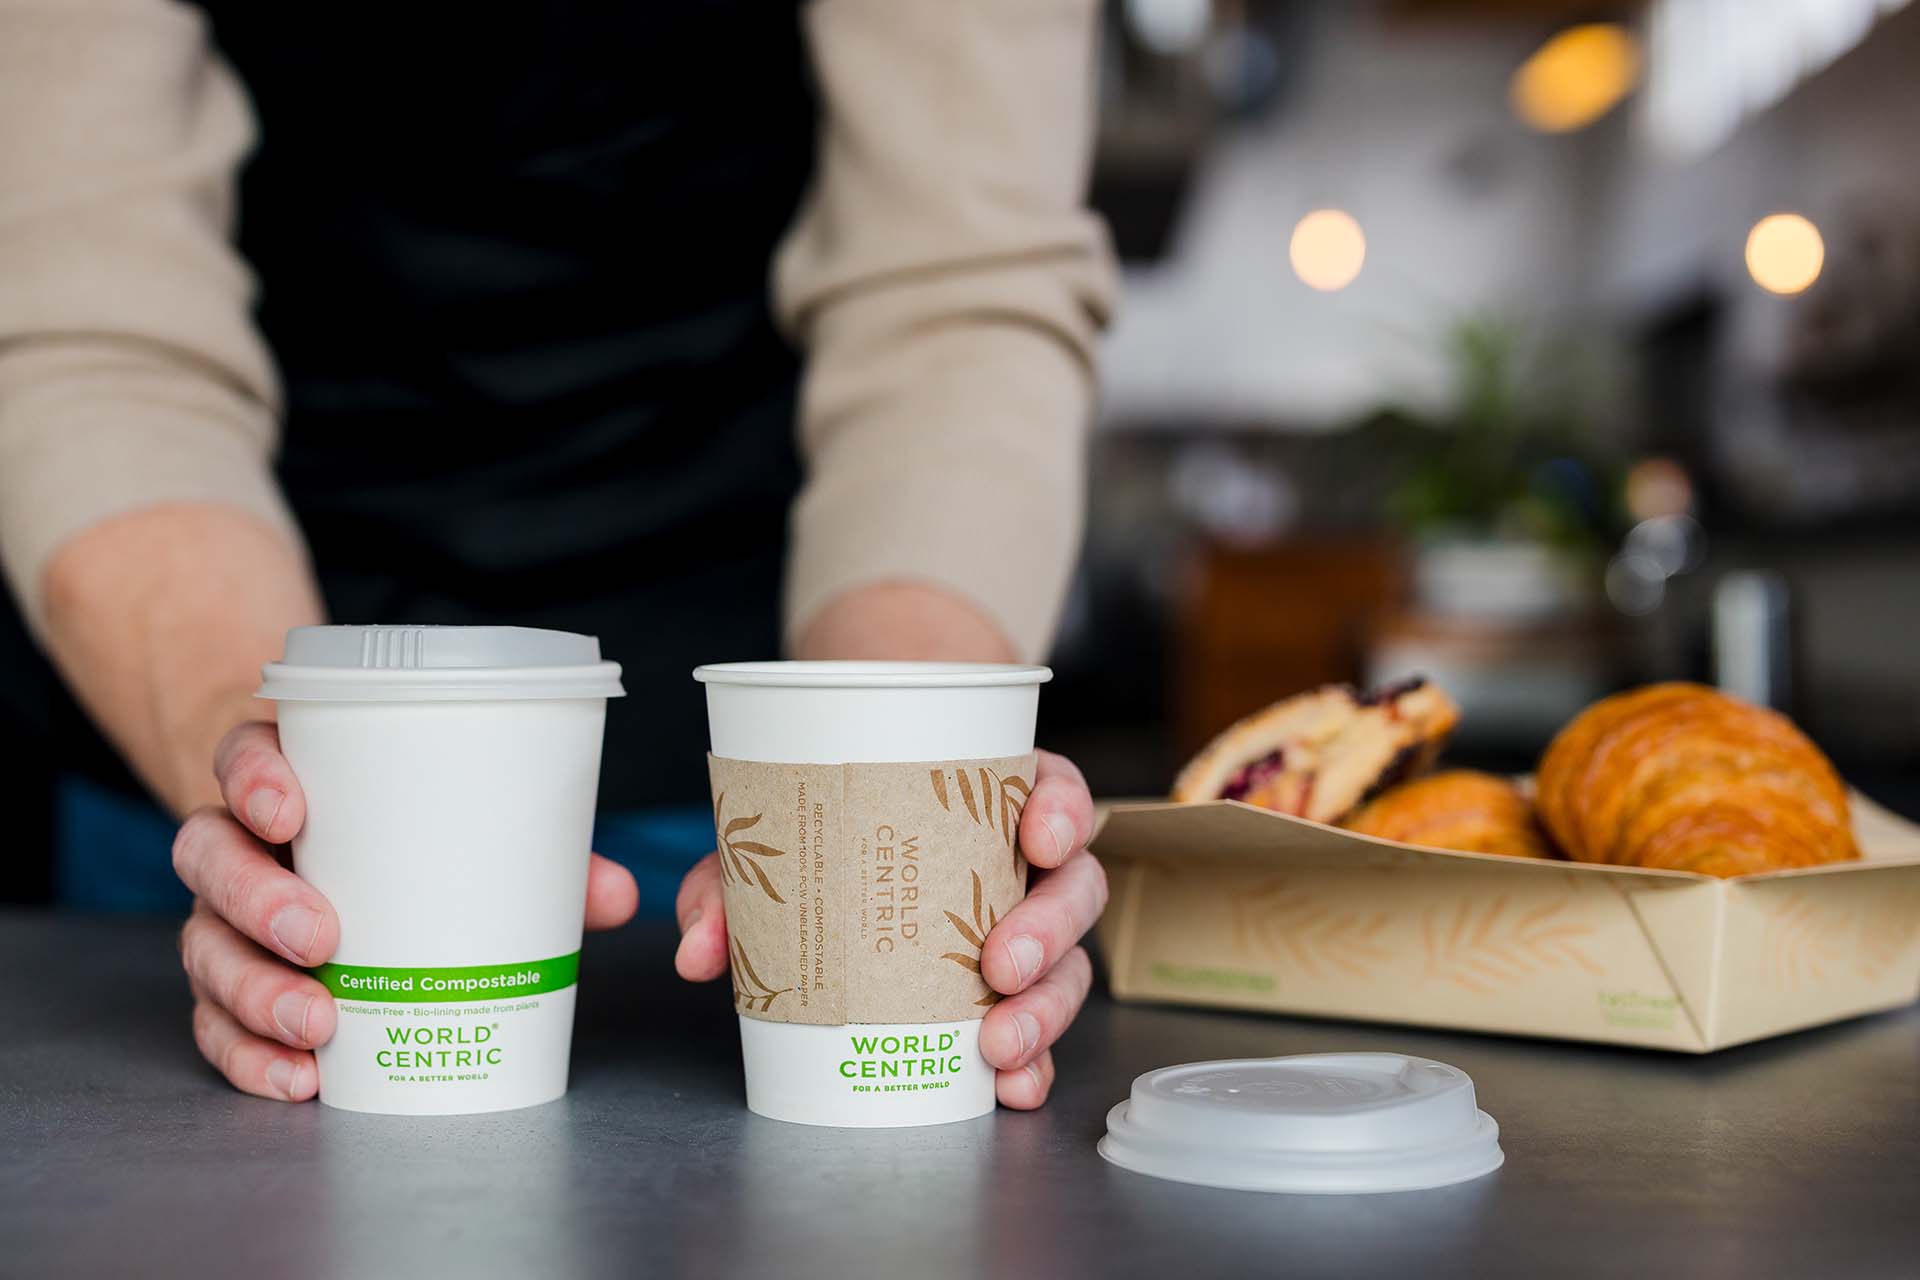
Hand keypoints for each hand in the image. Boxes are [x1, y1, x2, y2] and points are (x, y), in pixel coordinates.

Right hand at [172, 721, 640, 1100]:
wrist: (352, 867)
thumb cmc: (417, 836)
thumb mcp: (471, 830)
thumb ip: (539, 856)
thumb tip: (618, 896)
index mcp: (294, 777)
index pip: (243, 753)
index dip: (254, 778)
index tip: (291, 811)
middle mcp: (242, 840)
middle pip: (210, 854)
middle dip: (258, 900)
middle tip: (321, 938)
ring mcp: (227, 914)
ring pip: (204, 943)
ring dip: (254, 990)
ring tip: (318, 1024)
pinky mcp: (229, 981)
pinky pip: (212, 1019)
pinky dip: (248, 1053)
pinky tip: (297, 1076)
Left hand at [673, 748, 1104, 1109]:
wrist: (822, 883)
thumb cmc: (819, 847)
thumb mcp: (774, 852)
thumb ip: (731, 886)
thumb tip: (700, 950)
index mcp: (987, 803)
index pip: (1054, 789)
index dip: (1062, 810)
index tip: (1039, 837)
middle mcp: (1021, 868)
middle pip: (1075, 887)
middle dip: (1049, 930)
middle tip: (999, 966)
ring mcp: (1027, 934)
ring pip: (1070, 966)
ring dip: (1046, 1009)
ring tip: (1000, 1045)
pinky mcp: (1015, 998)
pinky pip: (1045, 1031)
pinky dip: (1034, 1063)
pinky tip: (1012, 1087)